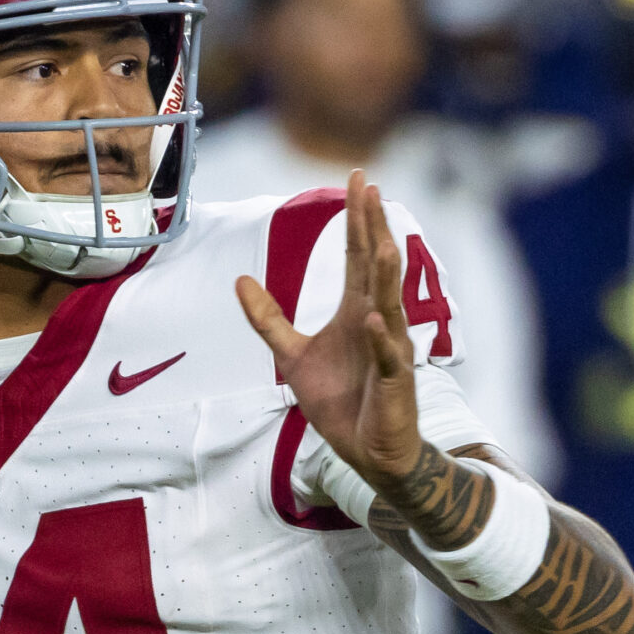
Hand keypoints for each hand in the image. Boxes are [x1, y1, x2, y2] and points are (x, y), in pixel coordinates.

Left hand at [235, 172, 422, 485]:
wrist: (366, 451)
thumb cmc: (340, 401)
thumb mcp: (292, 355)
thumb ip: (268, 319)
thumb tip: (240, 280)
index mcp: (357, 311)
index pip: (359, 256)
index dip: (358, 220)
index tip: (359, 181)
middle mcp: (378, 322)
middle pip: (376, 267)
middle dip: (374, 228)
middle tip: (370, 187)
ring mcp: (390, 351)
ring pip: (388, 305)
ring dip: (385, 275)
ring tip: (380, 241)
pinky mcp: (393, 383)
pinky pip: (387, 358)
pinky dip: (382, 341)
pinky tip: (375, 320)